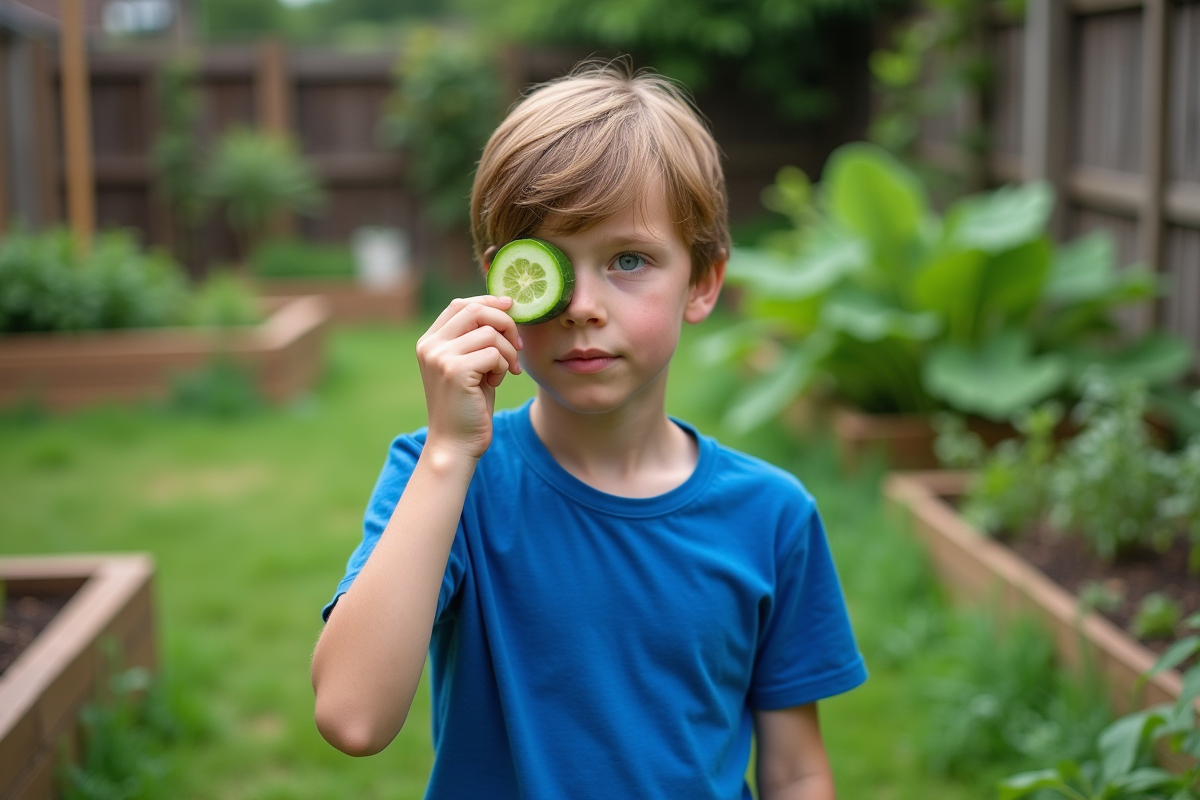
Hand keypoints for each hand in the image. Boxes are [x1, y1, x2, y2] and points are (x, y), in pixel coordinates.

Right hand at [415, 296, 521, 459]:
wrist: (455, 444)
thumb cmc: (468, 406)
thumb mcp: (471, 365)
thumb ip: (478, 338)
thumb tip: (505, 307)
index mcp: (430, 341)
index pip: (460, 305)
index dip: (489, 302)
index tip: (511, 308)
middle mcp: (430, 345)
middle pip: (475, 311)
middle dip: (505, 323)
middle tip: (518, 346)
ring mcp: (440, 357)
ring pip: (490, 333)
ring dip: (508, 352)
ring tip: (505, 372)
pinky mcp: (455, 371)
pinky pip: (494, 353)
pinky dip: (503, 366)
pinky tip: (495, 383)